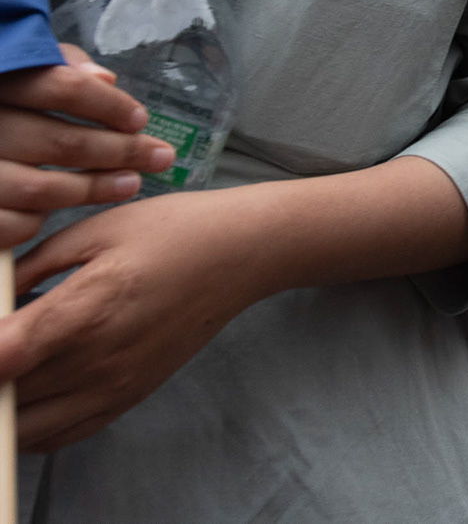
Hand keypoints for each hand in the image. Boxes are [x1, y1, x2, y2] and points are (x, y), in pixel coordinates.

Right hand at [0, 44, 177, 245]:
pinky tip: (61, 207)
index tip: (140, 119)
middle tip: (160, 156)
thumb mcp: (19, 70)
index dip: (109, 104)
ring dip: (94, 188)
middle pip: (61, 142)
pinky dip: (41, 219)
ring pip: (41, 188)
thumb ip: (59, 66)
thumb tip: (105, 79)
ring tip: (131, 183)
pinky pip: (13, 225)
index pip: (61, 87)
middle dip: (120, 152)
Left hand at [0, 188, 268, 449]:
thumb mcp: (94, 231)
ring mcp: (113, 386)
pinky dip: (28, 427)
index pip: (3, 356)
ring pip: (23, 428)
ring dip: (4, 406)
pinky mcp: (127, 397)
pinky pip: (58, 437)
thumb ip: (29, 267)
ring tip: (10, 370)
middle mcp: (97, 359)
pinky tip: (27, 395)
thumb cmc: (171, 231)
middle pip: (5, 397)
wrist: (241, 254)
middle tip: (5, 342)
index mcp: (84, 309)